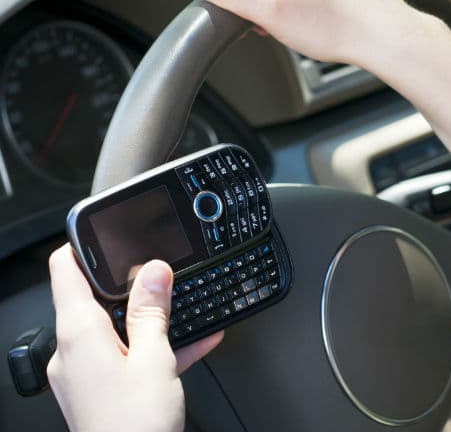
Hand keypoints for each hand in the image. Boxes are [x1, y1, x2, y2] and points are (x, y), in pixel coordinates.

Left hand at [47, 244, 222, 431]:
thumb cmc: (133, 427)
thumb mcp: (153, 358)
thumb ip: (152, 311)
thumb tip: (152, 271)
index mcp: (78, 336)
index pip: (64, 272)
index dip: (83, 246)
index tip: (105, 231)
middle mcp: (73, 353)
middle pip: (94, 300)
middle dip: (131, 285)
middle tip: (163, 272)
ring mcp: (85, 375)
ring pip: (116, 330)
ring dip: (150, 318)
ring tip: (187, 308)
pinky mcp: (101, 393)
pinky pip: (127, 357)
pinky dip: (155, 347)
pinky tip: (194, 342)